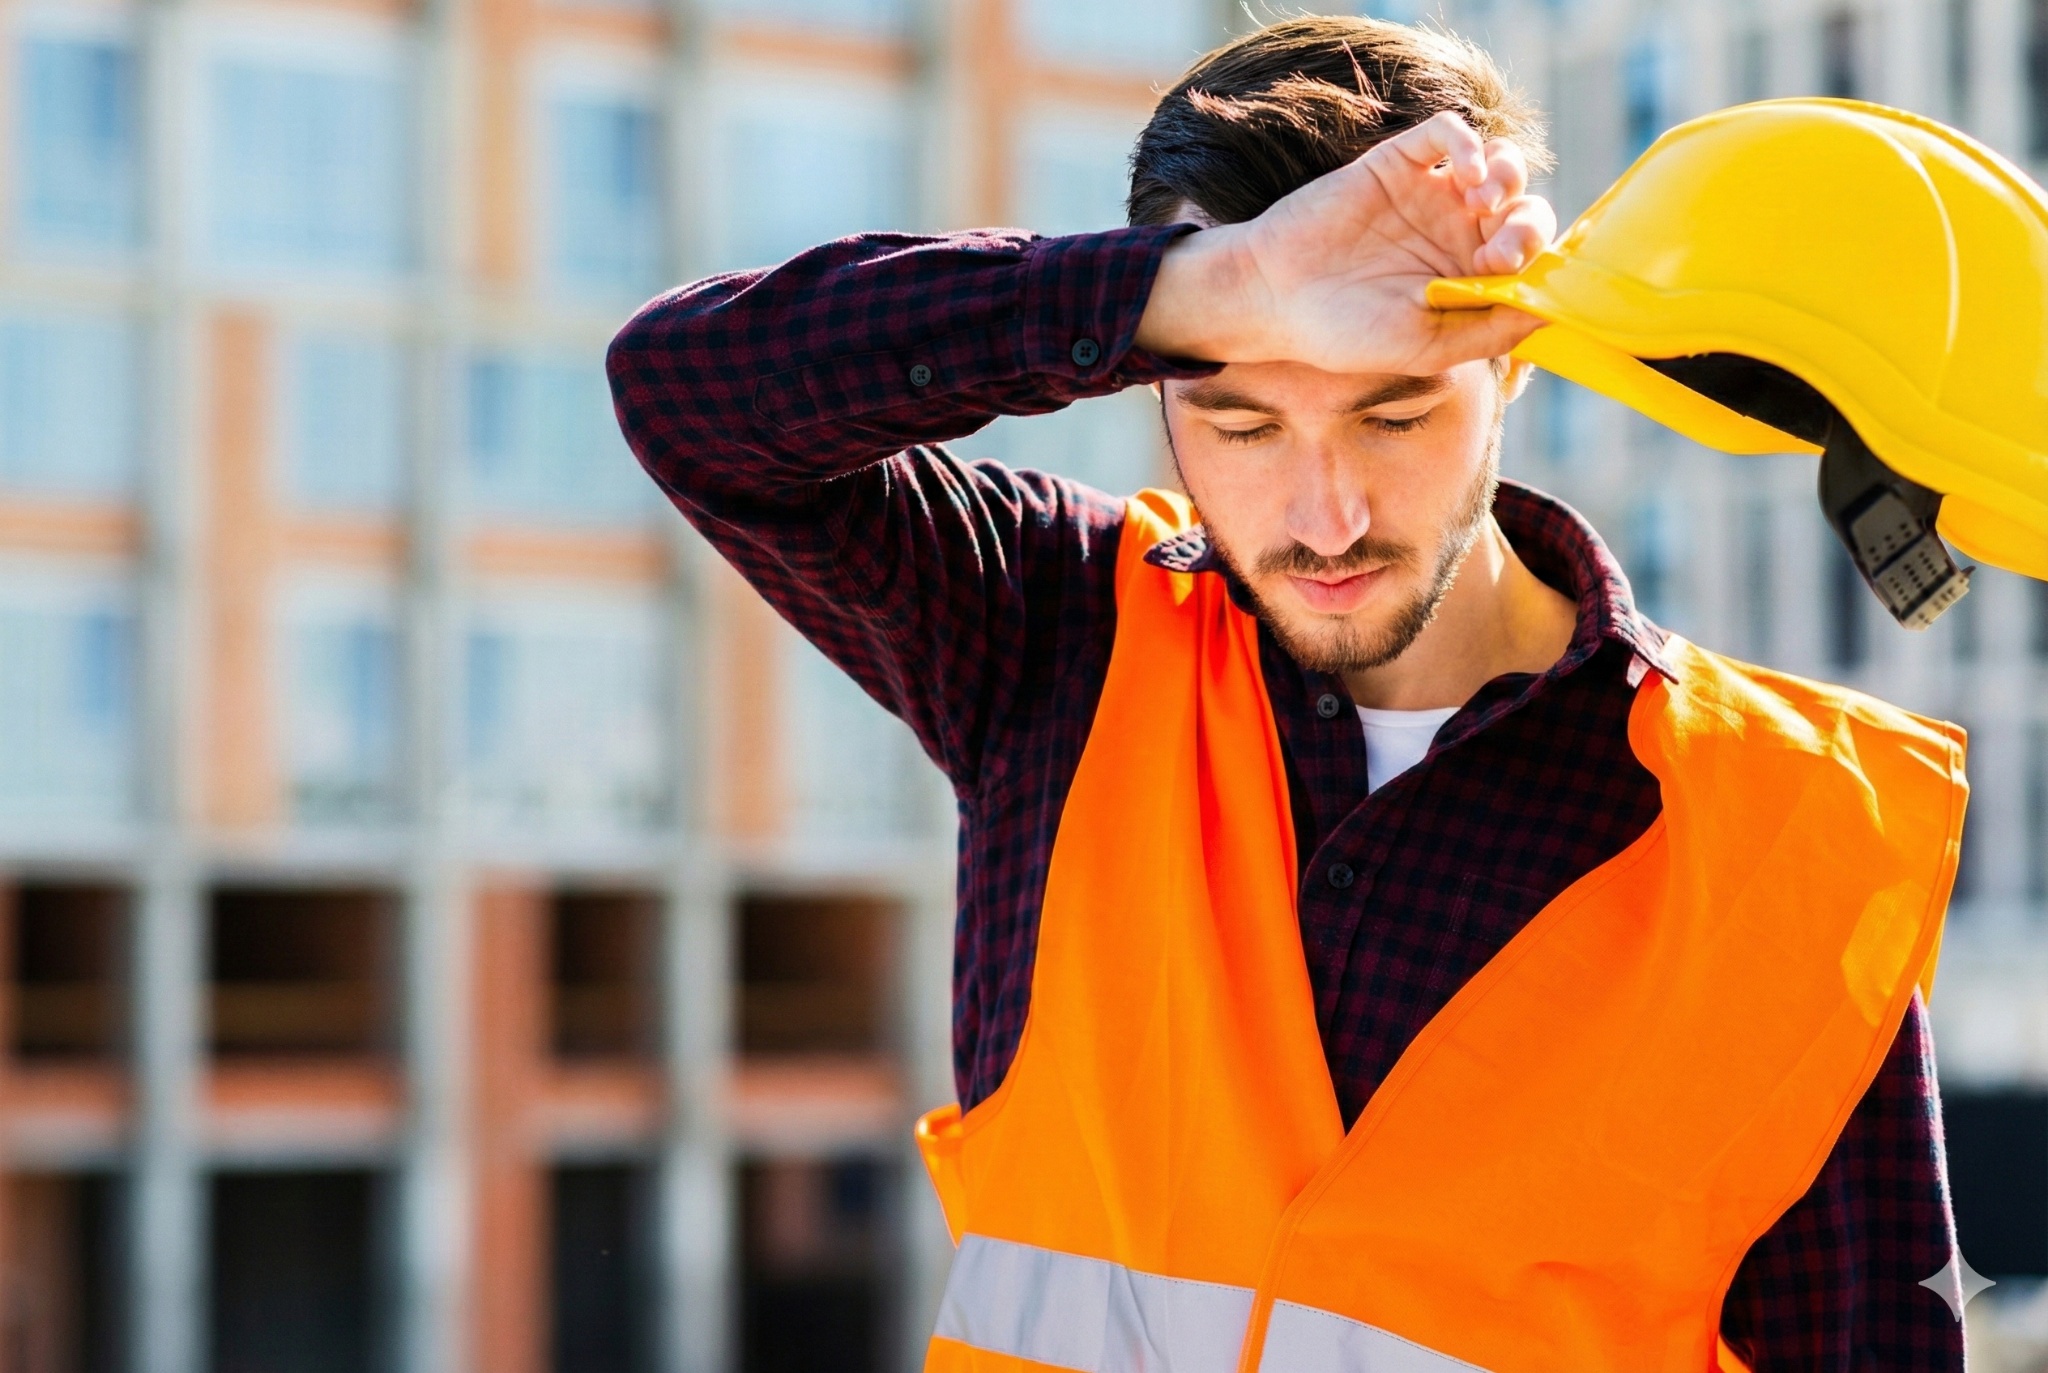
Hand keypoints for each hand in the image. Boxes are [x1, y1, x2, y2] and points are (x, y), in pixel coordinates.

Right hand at [1133, 112, 1554, 374]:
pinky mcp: (1399, 162)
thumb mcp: (1426, 347)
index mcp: (1467, 281)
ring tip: (1481, 201)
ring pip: (1501, 166)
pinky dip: (1470, 143)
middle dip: (1527, 226)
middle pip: (1526, 211)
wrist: (1273, 298)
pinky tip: (1464, 173)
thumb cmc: (1344, 333)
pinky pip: (1451, 133)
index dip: (1536, 262)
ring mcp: (1430, 196)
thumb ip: (1490, 330)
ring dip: (1509, 178)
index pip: (1531, 261)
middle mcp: (1456, 236)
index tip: (1502, 275)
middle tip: (1496, 249)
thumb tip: (1552, 311)